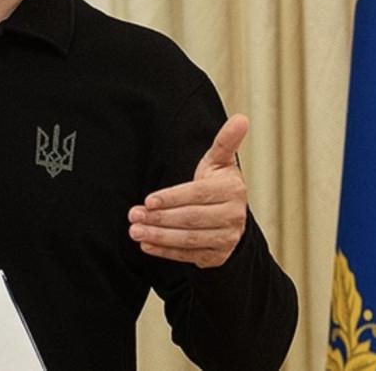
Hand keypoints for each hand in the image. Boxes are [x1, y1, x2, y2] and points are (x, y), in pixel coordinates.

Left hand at [128, 114, 249, 268]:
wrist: (230, 215)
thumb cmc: (218, 183)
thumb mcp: (220, 161)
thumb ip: (226, 141)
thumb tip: (241, 118)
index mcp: (233, 190)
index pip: (198, 195)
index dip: (172, 198)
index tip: (148, 200)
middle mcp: (233, 216)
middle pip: (191, 218)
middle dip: (160, 218)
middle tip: (134, 215)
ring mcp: (226, 239)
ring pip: (189, 239)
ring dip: (159, 236)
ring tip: (135, 231)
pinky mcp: (216, 256)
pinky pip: (188, 255)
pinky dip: (166, 252)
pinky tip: (147, 245)